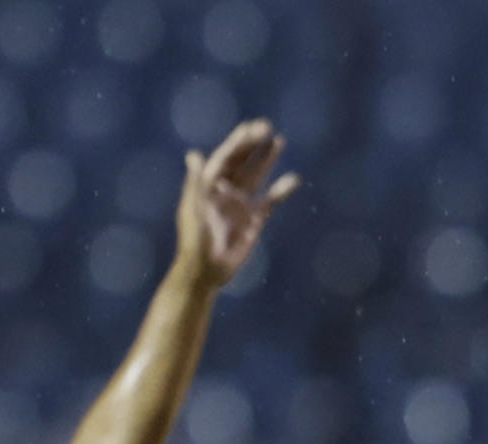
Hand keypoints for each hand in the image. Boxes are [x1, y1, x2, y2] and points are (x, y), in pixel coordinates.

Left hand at [176, 118, 299, 287]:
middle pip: (242, 162)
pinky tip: (294, 179)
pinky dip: (282, 190)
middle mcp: (225, 191)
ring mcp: (241, 204)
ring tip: (278, 140)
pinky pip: (271, 200)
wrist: (205, 272)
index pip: (226, 157)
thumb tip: (193, 154)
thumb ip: (197, 181)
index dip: (239, 141)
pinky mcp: (255, 219)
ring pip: (257, 175)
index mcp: (208, 186)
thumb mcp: (194, 208)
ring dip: (266, 159)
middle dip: (253, 144)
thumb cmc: (195, 240)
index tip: (254, 127)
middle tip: (268, 126)